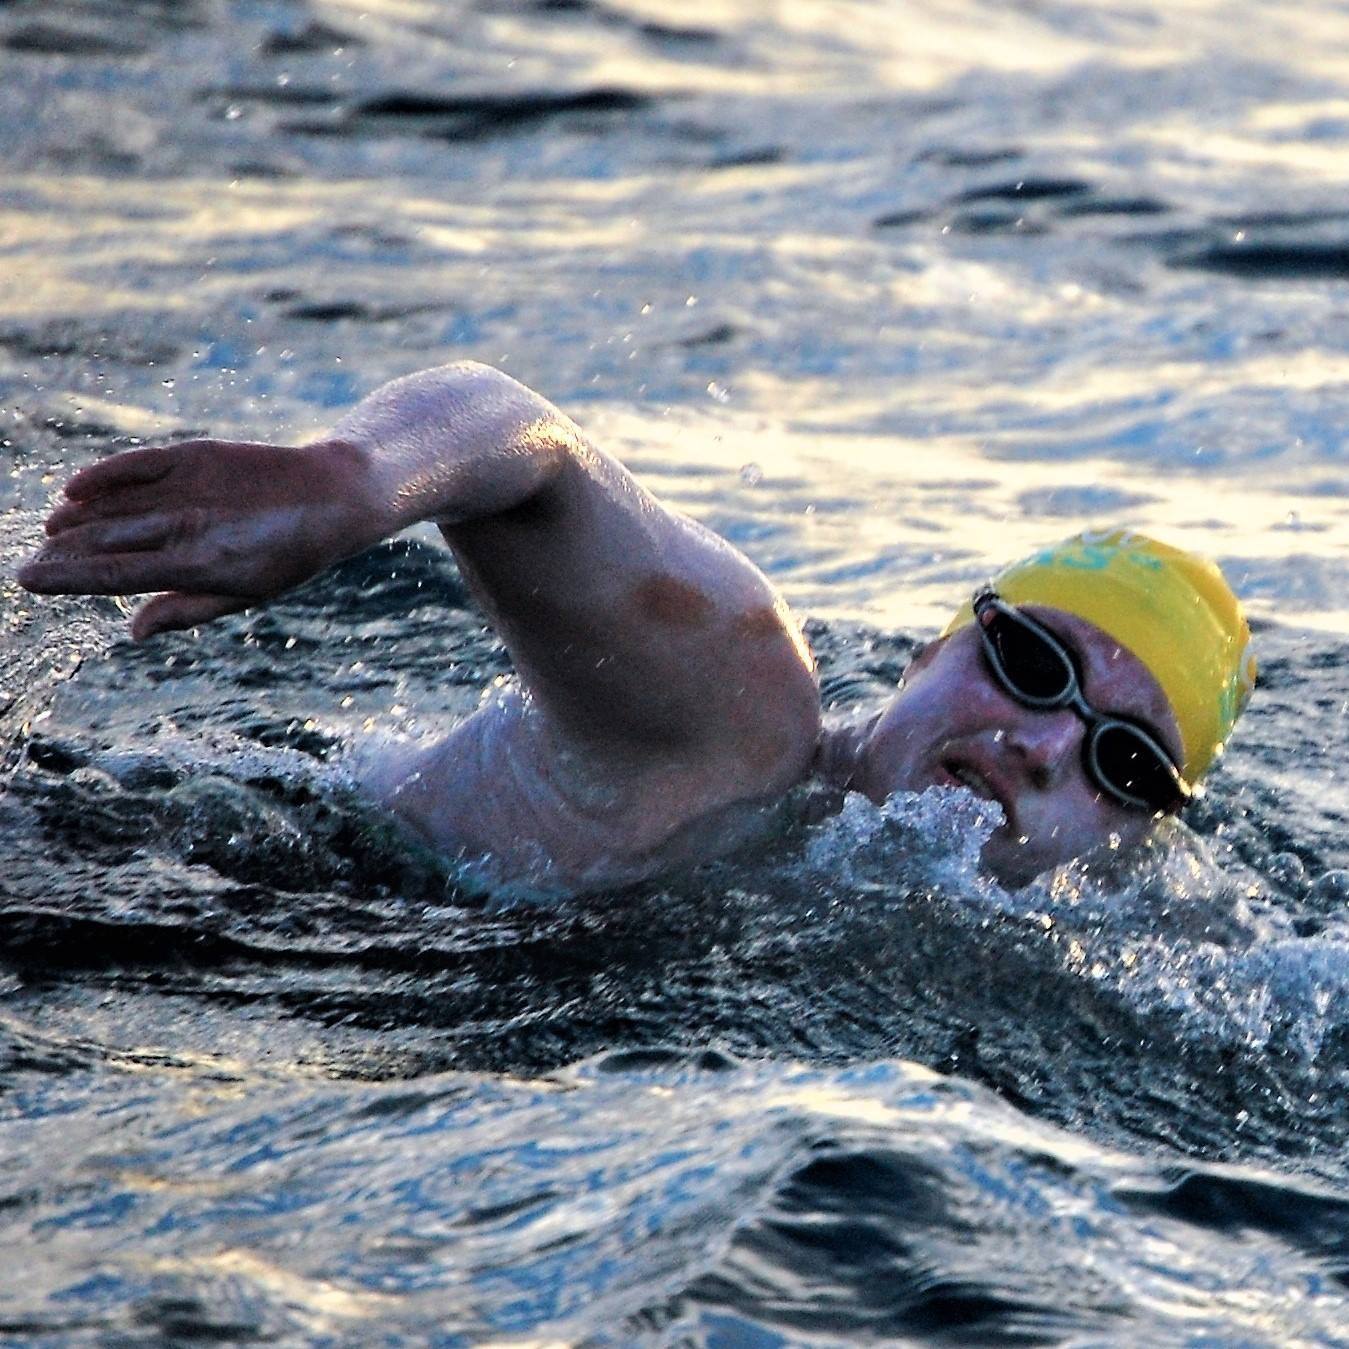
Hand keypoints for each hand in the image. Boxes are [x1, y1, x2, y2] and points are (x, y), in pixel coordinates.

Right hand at [18, 436, 378, 639]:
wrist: (332, 496)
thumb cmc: (289, 556)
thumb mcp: (247, 595)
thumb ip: (186, 610)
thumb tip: (132, 632)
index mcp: (199, 566)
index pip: (115, 574)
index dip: (67, 577)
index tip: (28, 580)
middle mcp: (188, 525)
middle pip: (106, 538)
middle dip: (63, 551)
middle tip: (32, 562)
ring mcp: (191, 487)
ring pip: (115, 503)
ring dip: (76, 517)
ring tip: (51, 532)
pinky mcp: (197, 454)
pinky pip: (138, 463)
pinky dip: (104, 474)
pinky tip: (75, 488)